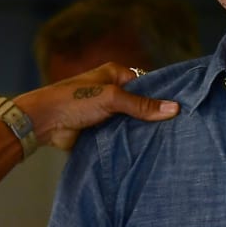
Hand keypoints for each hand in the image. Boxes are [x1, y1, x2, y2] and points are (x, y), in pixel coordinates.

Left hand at [14, 63, 178, 151]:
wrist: (44, 123)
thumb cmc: (74, 100)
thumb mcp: (111, 98)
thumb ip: (141, 105)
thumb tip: (174, 109)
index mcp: (115, 75)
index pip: (147, 84)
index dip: (162, 96)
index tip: (182, 109)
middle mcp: (112, 92)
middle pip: (140, 105)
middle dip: (153, 116)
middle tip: (179, 129)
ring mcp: (107, 113)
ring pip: (132, 123)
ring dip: (142, 132)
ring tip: (169, 142)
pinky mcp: (101, 132)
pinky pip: (121, 137)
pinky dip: (130, 143)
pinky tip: (148, 151)